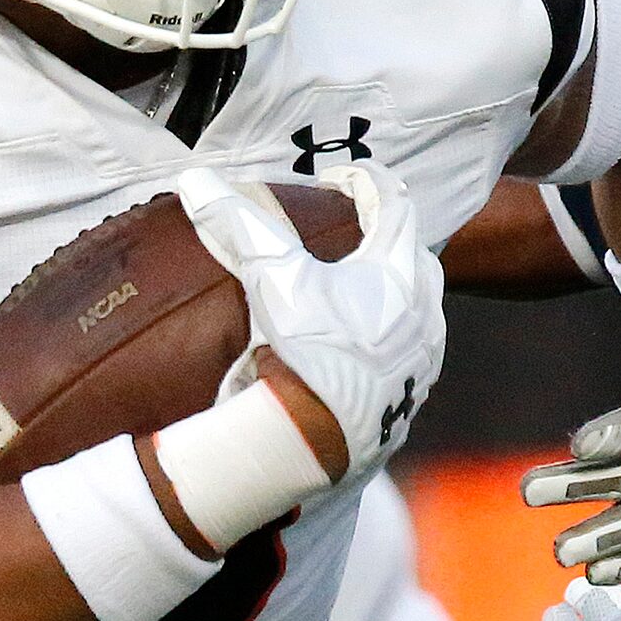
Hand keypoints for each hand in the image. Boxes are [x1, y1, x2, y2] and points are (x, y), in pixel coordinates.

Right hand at [178, 163, 446, 480]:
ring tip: (359, 292)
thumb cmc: (305, 353)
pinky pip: (415, 353)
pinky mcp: (416, 394)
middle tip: (352, 237)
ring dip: (396, 290)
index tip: (340, 179)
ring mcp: (425, 354)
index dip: (365, 180)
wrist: (322, 441)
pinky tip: (365, 348)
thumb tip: (195, 179)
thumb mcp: (271, 280)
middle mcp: (423, 308)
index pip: (393, 202)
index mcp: (396, 271)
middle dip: (387, 238)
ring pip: (422, 305)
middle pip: (415, 253)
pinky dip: (394, 339)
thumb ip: (238, 224)